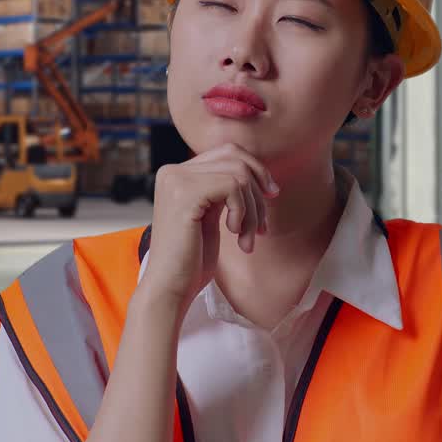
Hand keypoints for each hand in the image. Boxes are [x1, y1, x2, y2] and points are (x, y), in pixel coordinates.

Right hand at [140, 143, 279, 312]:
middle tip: (261, 225)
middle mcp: (173, 171)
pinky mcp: (185, 193)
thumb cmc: (191, 259)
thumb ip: (224, 190)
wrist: (170, 288)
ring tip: (247, 238)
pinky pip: (233, 186)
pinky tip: (233, 234)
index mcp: (177, 174)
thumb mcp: (211, 215)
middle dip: (258, 191)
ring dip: (253, 209)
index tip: (271, 196)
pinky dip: (243, 212)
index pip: (228, 152)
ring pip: (238, 174)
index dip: (256, 171)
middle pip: (236, 158)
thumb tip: (261, 175)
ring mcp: (177, 180)